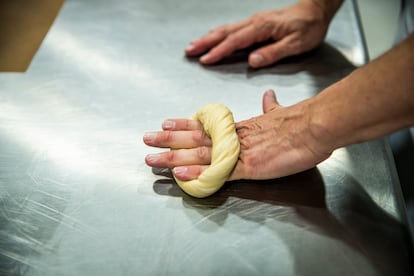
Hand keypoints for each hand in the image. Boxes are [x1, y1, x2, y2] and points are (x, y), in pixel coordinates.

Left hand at [143, 90, 331, 180]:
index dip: (183, 125)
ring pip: (200, 155)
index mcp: (239, 128)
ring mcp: (239, 153)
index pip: (204, 126)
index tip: (165, 124)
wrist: (315, 125)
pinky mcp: (249, 168)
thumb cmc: (299, 121)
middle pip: (195, 138)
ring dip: (174, 157)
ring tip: (152, 158)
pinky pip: (219, 172)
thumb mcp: (280, 112)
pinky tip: (181, 174)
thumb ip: (270, 107)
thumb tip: (268, 96)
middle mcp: (233, 138)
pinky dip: (199, 172)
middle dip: (169, 140)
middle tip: (146, 139)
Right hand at [185, 1, 333, 67]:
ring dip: (208, 37)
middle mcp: (255, 22)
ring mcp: (254, 21)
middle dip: (205, 42)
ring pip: (226, 29)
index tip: (206, 60)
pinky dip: (218, 34)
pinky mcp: (256, 23)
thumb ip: (273, 52)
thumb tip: (252, 60)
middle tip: (189, 51)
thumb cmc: (308, 27)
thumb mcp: (296, 44)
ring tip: (194, 46)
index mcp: (262, 28)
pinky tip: (212, 38)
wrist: (315, 10)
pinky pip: (232, 28)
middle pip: (225, 32)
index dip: (219, 51)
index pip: (236, 41)